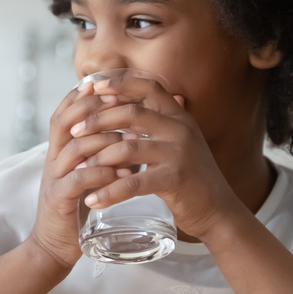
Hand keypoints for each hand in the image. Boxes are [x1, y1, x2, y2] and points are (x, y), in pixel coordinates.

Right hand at [26, 82, 136, 270]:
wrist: (55, 246)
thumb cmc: (77, 208)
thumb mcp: (88, 174)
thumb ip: (102, 154)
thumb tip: (134, 134)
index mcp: (58, 150)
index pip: (64, 113)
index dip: (83, 96)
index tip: (108, 83)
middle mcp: (52, 160)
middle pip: (64, 122)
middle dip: (92, 108)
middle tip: (120, 101)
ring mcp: (53, 179)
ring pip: (75, 148)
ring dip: (104, 141)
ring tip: (132, 140)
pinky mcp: (59, 200)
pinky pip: (78, 180)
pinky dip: (101, 173)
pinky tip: (123, 173)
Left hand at [68, 73, 240, 239]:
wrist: (219, 212)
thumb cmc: (188, 178)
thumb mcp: (175, 143)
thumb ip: (153, 125)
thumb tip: (116, 107)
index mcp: (178, 116)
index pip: (148, 85)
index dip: (118, 82)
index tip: (90, 85)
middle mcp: (180, 129)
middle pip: (131, 113)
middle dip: (97, 120)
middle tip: (73, 131)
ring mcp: (179, 153)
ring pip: (128, 147)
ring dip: (97, 157)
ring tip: (77, 167)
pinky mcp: (175, 179)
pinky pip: (134, 183)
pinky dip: (109, 192)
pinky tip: (92, 199)